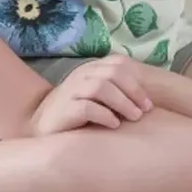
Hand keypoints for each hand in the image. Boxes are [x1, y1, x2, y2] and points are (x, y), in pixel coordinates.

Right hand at [29, 55, 153, 135]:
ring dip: (122, 102)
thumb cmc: (77, 114)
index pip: (119, 65)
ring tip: (134, 117)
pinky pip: (86, 107)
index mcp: (92, 69)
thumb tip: (147, 99)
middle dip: (133, 91)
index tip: (149, 103)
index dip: (137, 82)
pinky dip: (104, 115)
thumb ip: (117, 91)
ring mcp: (71, 91)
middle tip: (144, 111)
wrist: (41, 127)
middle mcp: (81, 76)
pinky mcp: (64, 110)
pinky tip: (114, 124)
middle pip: (113, 74)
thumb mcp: (99, 98)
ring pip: (101, 87)